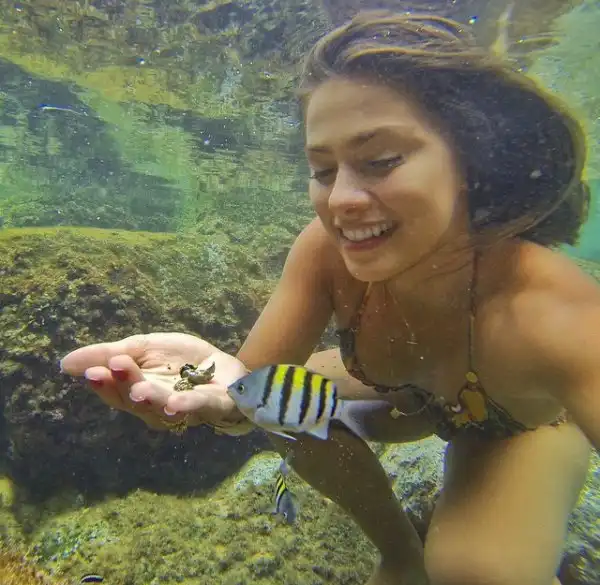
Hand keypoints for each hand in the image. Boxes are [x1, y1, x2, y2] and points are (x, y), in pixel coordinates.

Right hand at [59, 332, 252, 433]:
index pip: (117, 393)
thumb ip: (109, 355)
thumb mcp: (144, 348)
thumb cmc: (181, 361)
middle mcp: (158, 408)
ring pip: (164, 407)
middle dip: (125, 385)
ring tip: (139, 389)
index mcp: (139, 393)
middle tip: (113, 368)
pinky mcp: (213, 405)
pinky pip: (199, 408)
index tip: (91, 372)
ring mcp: (186, 411)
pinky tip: (174, 403)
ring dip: (151, 398)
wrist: (224, 365)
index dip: (105, 384)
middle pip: (137, 401)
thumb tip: (65, 363)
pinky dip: (187, 406)